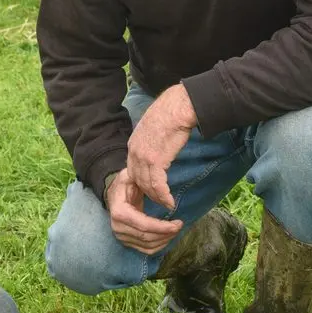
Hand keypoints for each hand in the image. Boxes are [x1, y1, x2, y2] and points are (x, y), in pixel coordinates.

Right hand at [106, 167, 182, 253]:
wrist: (113, 193)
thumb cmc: (125, 183)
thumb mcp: (133, 176)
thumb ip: (147, 185)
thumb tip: (165, 198)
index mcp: (119, 212)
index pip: (144, 225)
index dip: (162, 227)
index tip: (178, 224)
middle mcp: (118, 227)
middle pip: (147, 237)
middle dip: (166, 234)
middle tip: (179, 225)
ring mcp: (121, 236)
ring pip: (148, 246)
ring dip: (165, 240)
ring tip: (175, 229)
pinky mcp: (126, 241)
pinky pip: (145, 250)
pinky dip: (159, 246)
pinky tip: (167, 237)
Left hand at [125, 85, 196, 211]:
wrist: (177, 107)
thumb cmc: (170, 113)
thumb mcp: (153, 128)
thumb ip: (151, 141)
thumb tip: (157, 146)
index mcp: (133, 144)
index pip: (133, 169)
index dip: (141, 182)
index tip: (149, 190)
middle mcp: (134, 152)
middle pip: (138, 180)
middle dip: (148, 193)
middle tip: (158, 202)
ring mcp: (144, 157)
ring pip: (147, 185)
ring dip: (158, 198)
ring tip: (167, 205)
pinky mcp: (156, 161)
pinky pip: (158, 185)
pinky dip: (164, 196)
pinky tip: (171, 202)